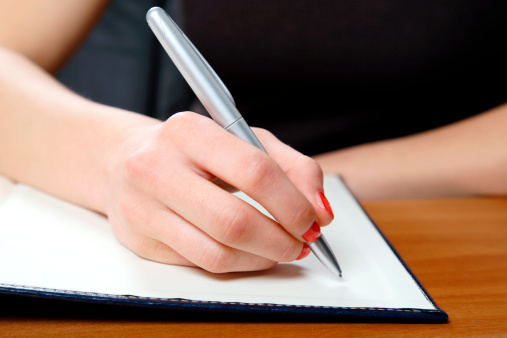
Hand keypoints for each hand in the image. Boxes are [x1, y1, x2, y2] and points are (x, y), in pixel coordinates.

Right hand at [106, 112, 333, 272]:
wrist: (123, 160)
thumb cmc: (191, 150)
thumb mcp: (242, 140)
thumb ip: (290, 167)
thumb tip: (320, 209)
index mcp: (189, 132)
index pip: (254, 171)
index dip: (293, 203)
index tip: (312, 220)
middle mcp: (157, 168)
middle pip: (234, 221)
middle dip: (281, 239)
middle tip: (301, 242)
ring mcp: (142, 208)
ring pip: (218, 252)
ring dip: (263, 258)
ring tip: (280, 249)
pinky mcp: (139, 241)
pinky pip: (201, 264)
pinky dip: (238, 265)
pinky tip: (250, 253)